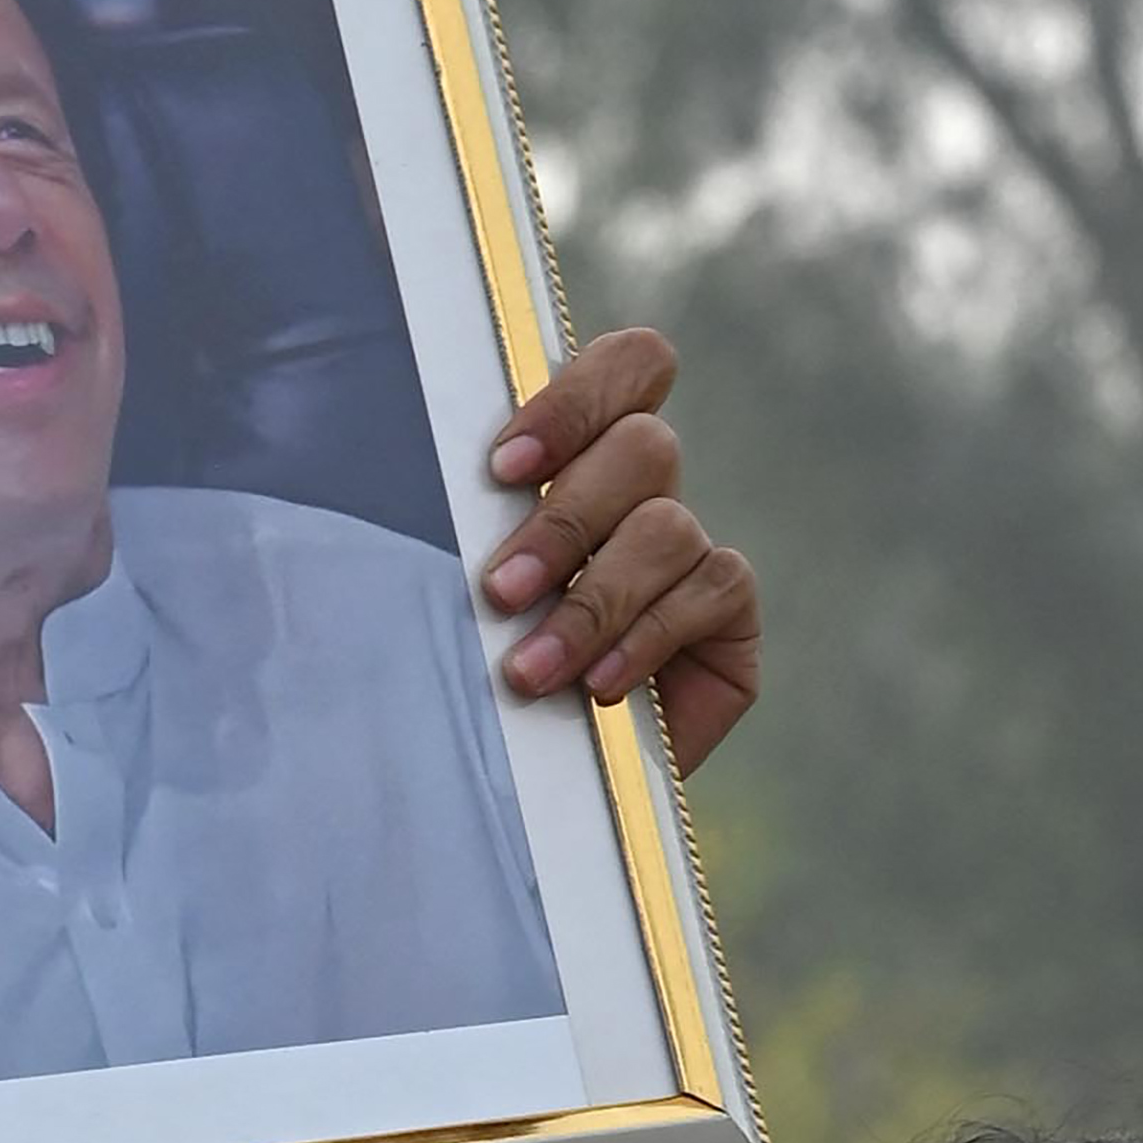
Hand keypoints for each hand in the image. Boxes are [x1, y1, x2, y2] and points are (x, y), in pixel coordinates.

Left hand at [475, 326, 762, 774]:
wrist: (544, 773)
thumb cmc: (481, 661)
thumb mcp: (458, 589)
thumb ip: (461, 530)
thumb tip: (413, 505)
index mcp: (583, 456)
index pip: (628, 368)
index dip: (578, 400)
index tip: (504, 471)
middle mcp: (647, 490)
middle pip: (644, 446)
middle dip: (565, 522)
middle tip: (501, 592)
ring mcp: (695, 549)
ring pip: (666, 528)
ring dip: (593, 601)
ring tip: (531, 669)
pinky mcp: (729, 612)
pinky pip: (706, 592)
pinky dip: (644, 639)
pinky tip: (599, 688)